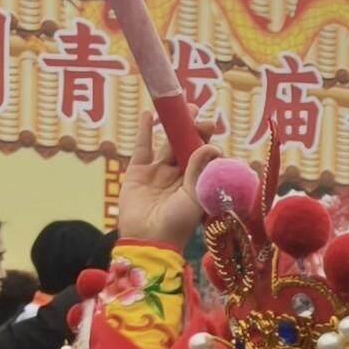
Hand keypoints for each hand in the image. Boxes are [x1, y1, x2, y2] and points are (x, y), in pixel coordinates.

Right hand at [117, 109, 225, 250]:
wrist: (148, 240)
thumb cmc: (177, 224)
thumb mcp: (193, 197)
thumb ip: (199, 171)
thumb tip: (211, 146)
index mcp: (196, 183)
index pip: (203, 157)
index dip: (206, 141)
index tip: (210, 126)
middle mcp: (177, 177)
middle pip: (186, 147)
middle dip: (193, 129)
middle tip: (199, 113)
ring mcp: (157, 173)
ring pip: (166, 144)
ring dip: (173, 126)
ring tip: (181, 108)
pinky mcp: (137, 172)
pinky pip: (142, 147)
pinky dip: (144, 130)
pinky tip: (148, 114)